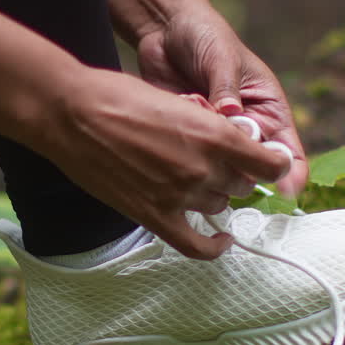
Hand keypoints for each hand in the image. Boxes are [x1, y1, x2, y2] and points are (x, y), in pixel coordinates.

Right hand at [41, 68, 290, 259]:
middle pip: (242, 185)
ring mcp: (178, 195)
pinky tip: (222, 240)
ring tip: (196, 179)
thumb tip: (230, 138)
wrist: (72, 114)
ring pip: (218, 207)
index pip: (268, 163)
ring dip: (214, 195)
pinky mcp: (154, 215)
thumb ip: (207, 124)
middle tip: (218, 161)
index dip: (273, 163)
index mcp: (214, 135)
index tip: (269, 162)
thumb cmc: (118, 96)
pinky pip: (196, 245)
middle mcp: (203, 168)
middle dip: (235, 174)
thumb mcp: (177, 100)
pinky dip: (214, 248)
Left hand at [135, 9, 307, 196]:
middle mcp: (246, 129)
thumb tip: (232, 117)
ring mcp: (217, 136)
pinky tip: (179, 102)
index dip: (289, 175)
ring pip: (219, 164)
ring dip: (207, 145)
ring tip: (195, 102)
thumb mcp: (223, 59)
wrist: (165, 29)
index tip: (283, 191)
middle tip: (220, 139)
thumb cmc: (206, 36)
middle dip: (238, 163)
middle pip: (252, 168)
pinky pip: (190, 153)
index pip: (288, 153)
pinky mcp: (189, 137)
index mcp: (269, 110)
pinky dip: (183, 137)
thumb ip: (227, 90)